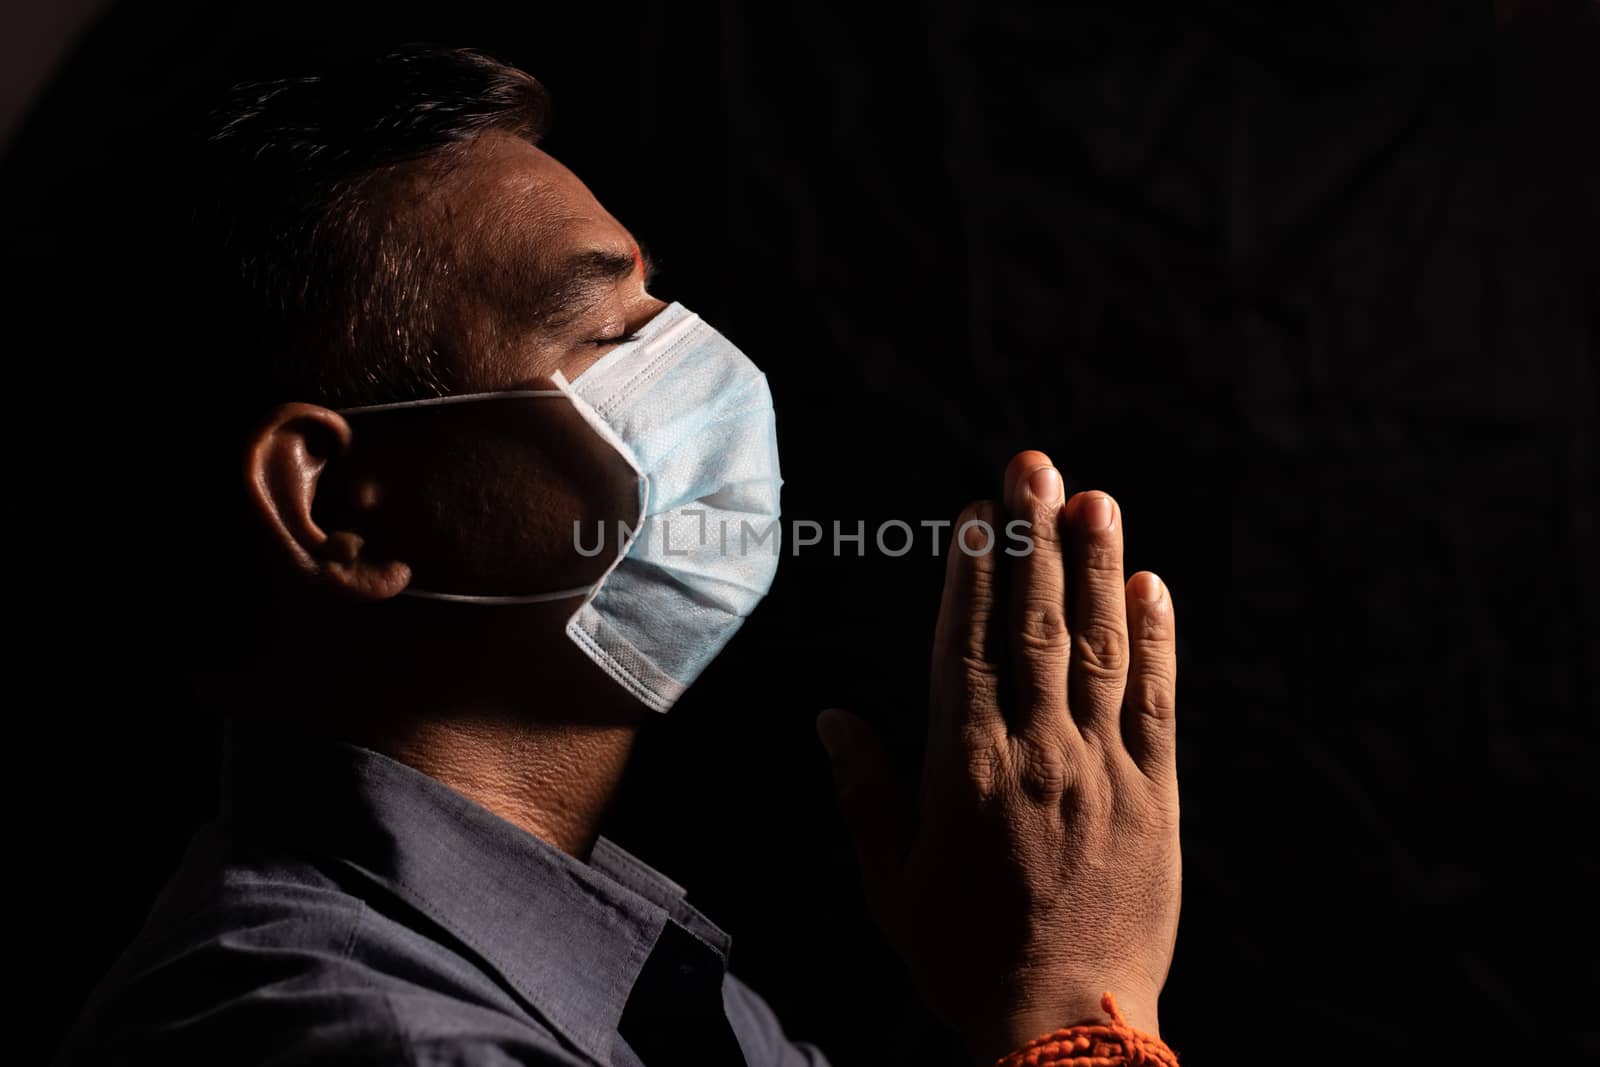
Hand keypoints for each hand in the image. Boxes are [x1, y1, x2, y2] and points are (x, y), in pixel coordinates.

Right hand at [818, 450, 1180, 1063]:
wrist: (1067, 1029)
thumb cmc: (965, 959)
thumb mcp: (891, 885)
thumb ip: (864, 793)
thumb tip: (832, 717)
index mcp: (964, 772)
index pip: (965, 647)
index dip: (971, 574)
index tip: (976, 512)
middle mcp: (1037, 755)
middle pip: (1034, 626)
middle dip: (1035, 540)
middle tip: (1035, 465)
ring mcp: (1103, 771)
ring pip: (1100, 649)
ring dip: (1098, 568)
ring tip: (1096, 500)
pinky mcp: (1155, 796)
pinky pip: (1156, 703)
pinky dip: (1157, 642)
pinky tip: (1152, 588)